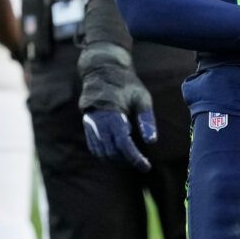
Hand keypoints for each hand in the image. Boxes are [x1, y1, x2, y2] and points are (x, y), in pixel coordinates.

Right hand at [77, 41, 156, 171]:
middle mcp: (98, 122)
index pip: (123, 144)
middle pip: (112, 152)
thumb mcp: (142, 98)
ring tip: (132, 158)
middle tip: (142, 162)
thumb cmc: (126, 84)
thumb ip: (147, 120)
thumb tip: (151, 141)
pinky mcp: (88, 127)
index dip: (135, 158)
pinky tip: (119, 153)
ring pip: (102, 153)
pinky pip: (95, 148)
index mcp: (113, 115)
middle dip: (127, 161)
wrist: (103, 71)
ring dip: (117, 160)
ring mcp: (91, 126)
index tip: (146, 167)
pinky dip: (107, 155)